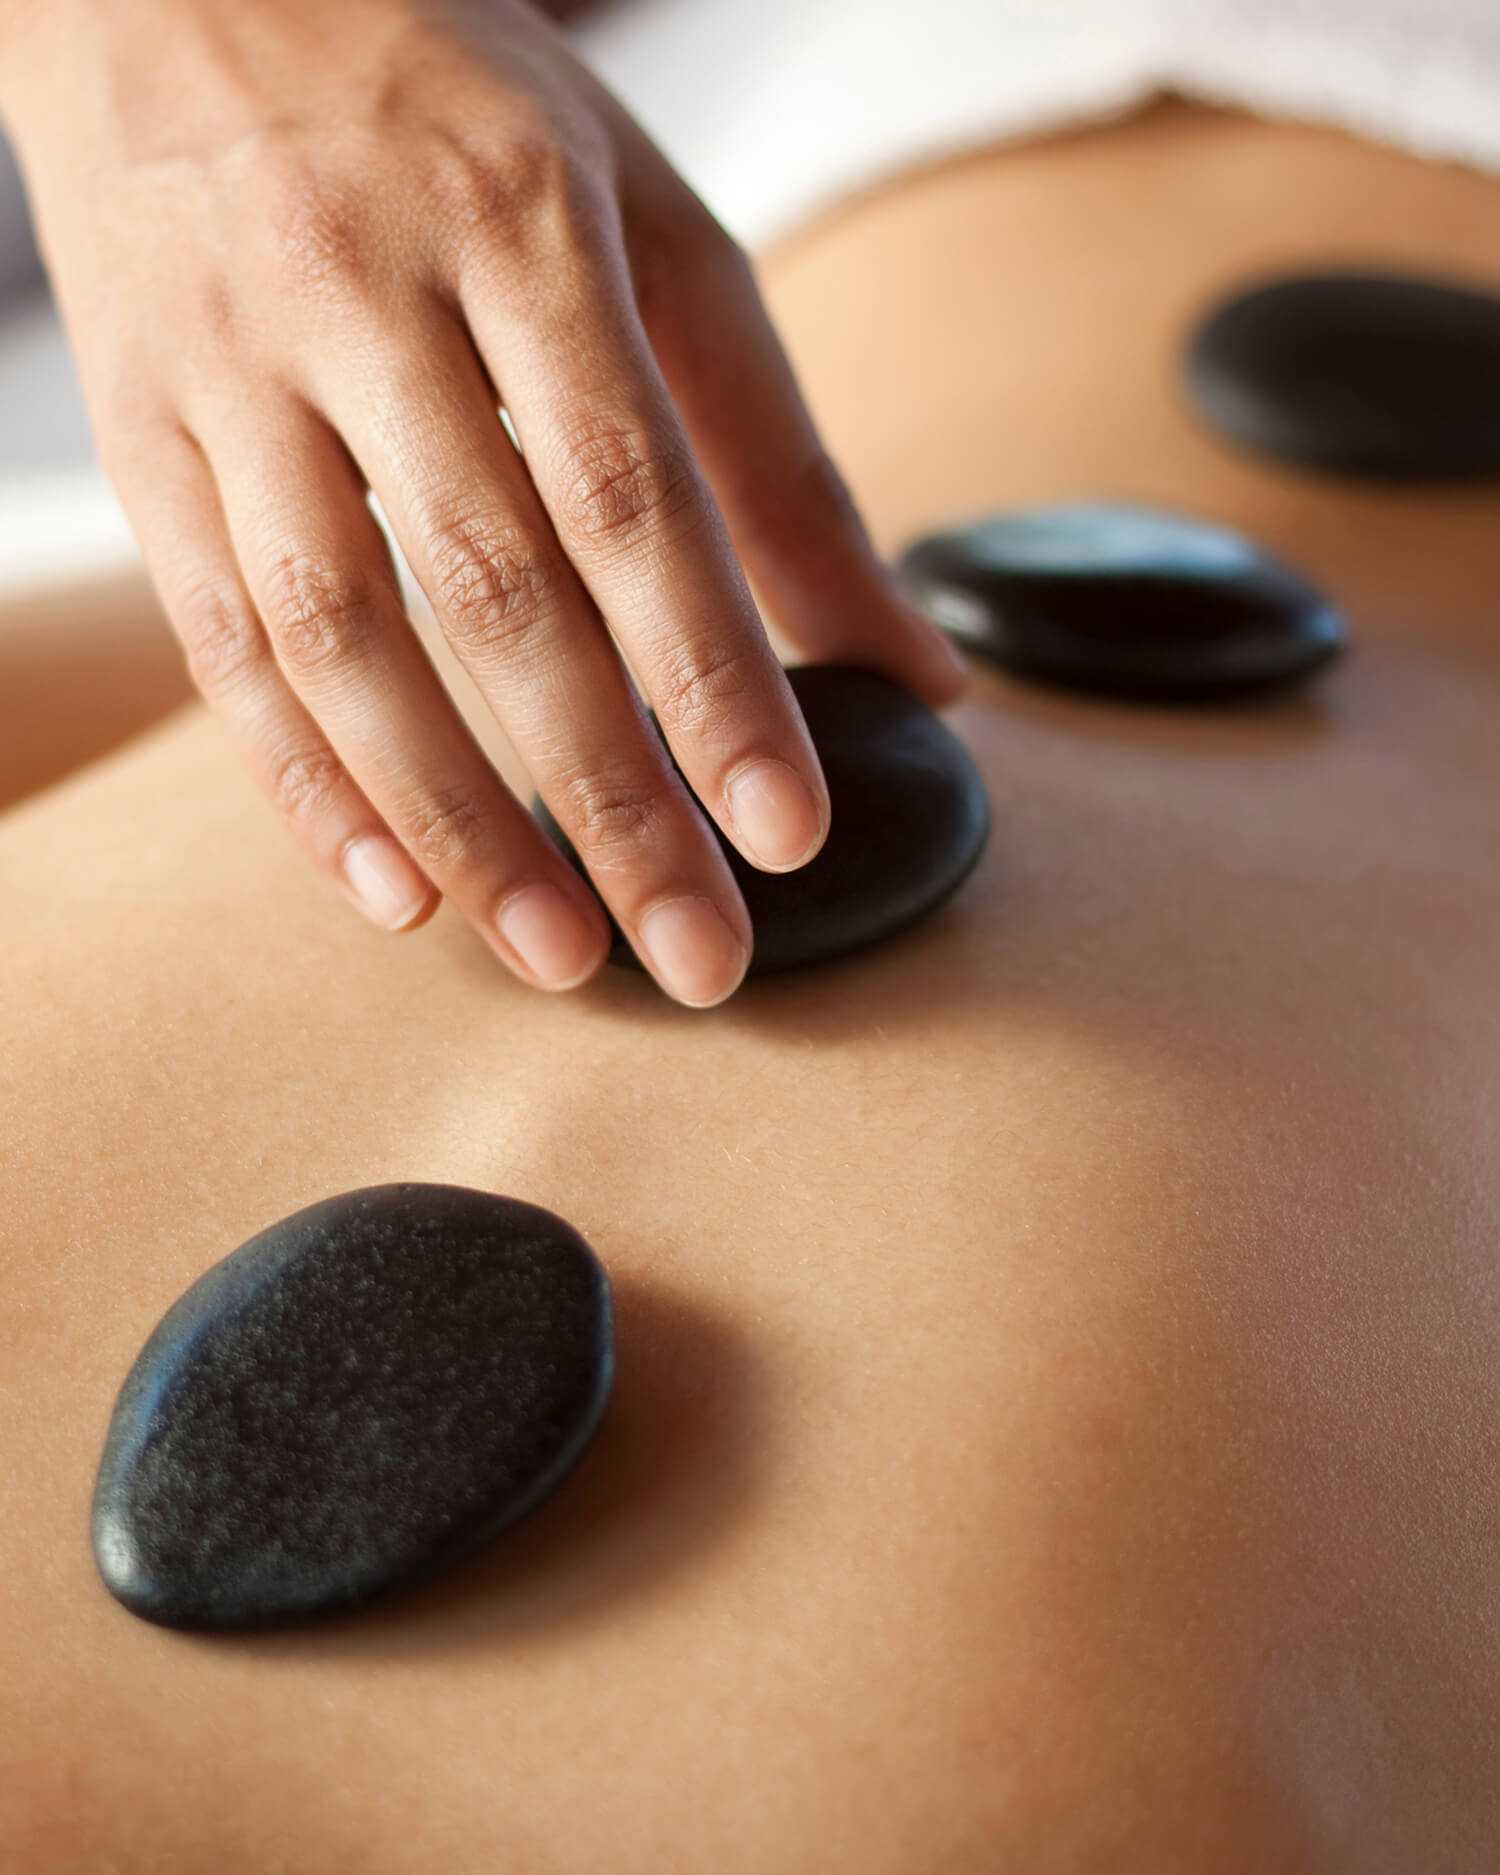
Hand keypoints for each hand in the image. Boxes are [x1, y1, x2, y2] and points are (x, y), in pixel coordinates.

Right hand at [1, 0, 965, 1005]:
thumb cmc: (457, 118)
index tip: (786, 833)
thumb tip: (918, 663)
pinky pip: (213, 634)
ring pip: (338, 635)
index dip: (715, 678)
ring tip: (559, 953)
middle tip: (696, 955)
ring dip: (454, 817)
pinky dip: (301, 779)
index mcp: (520, 226)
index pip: (634, 495)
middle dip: (606, 795)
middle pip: (498, 594)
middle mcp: (365, 295)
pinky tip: (392, 892)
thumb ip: (776, 453)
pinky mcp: (141, 429)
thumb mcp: (649, 233)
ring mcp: (232, 367)